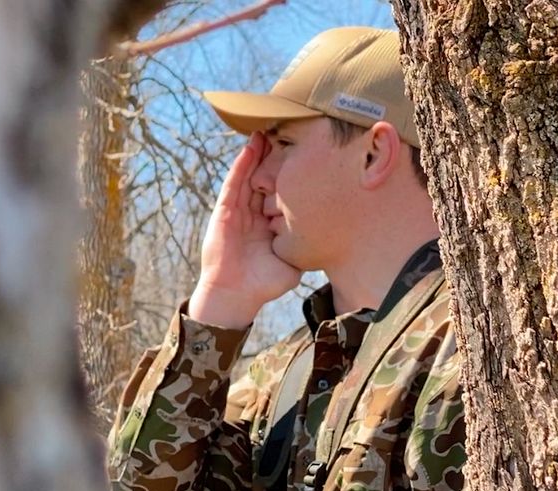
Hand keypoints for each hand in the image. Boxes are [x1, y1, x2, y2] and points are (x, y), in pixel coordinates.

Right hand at [188, 133, 300, 328]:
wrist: (236, 295)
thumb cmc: (264, 284)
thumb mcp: (293, 262)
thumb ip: (307, 248)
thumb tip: (332, 238)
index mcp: (269, 222)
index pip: (282, 192)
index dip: (293, 174)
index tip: (309, 155)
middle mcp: (254, 213)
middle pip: (266, 177)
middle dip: (275, 156)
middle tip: (288, 132)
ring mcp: (239, 210)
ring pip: (250, 174)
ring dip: (258, 152)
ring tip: (268, 129)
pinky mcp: (225, 210)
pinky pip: (235, 183)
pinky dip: (242, 164)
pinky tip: (251, 147)